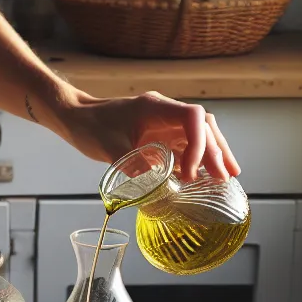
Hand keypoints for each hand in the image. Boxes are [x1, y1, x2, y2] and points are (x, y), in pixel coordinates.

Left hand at [51, 91, 240, 182]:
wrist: (75, 117)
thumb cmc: (89, 127)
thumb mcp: (111, 150)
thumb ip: (136, 168)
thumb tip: (159, 193)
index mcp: (154, 108)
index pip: (193, 117)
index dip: (200, 143)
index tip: (192, 170)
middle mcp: (164, 112)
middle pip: (203, 126)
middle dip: (217, 151)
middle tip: (225, 177)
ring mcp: (163, 122)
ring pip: (198, 134)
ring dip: (213, 154)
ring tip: (227, 176)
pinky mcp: (158, 133)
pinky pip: (184, 143)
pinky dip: (196, 158)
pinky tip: (204, 175)